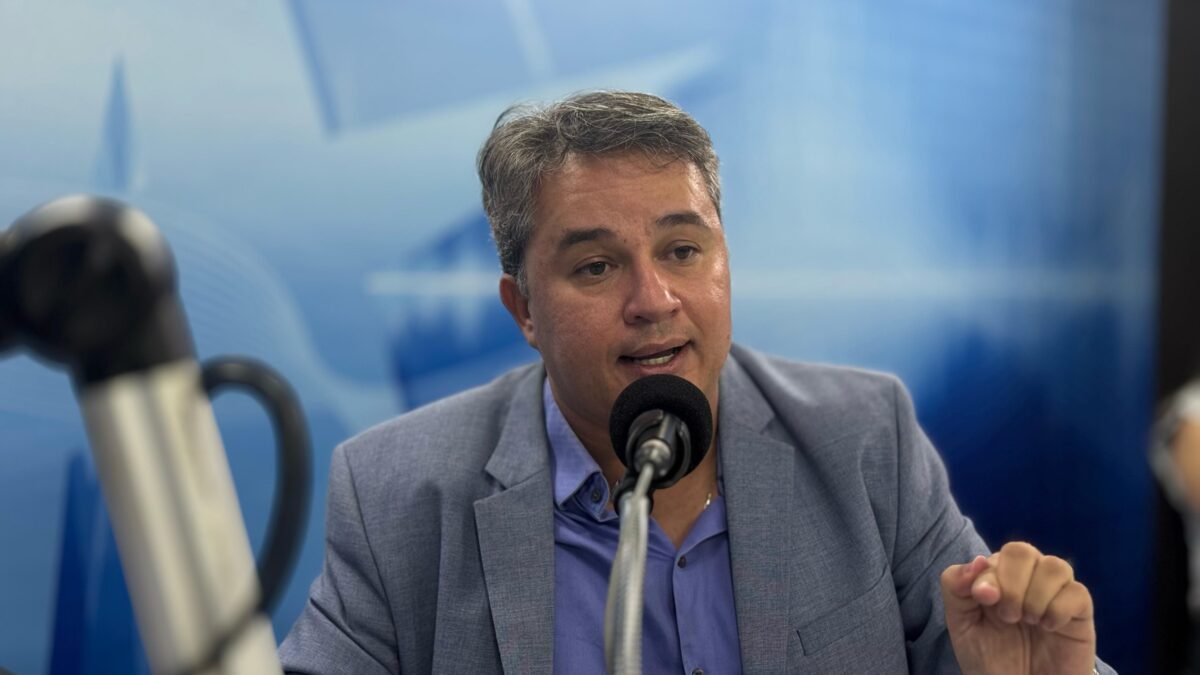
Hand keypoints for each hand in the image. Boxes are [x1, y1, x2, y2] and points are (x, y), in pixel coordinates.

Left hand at [940, 542, 1095, 674]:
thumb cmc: (991, 660)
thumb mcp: (962, 625)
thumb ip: (956, 589)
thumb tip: (977, 560)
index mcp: (998, 578)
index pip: (996, 556)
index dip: (989, 575)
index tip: (984, 599)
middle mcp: (1028, 580)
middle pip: (1022, 551)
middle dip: (1011, 584)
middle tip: (1009, 616)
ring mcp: (1056, 594)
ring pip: (1055, 566)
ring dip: (1036, 596)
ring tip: (1029, 622)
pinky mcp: (1080, 612)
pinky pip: (1078, 592)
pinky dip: (1058, 609)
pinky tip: (1049, 628)